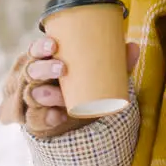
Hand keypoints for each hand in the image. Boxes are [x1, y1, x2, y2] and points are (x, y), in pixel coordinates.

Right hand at [0, 36, 139, 137]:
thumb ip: (116, 62)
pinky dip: (46, 118)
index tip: (54, 45)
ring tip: (60, 96)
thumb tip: (134, 46)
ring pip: (30, 95)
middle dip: (42, 68)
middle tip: (62, 68)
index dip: (41, 46)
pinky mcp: (36, 119)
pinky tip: (57, 116)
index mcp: (46, 61)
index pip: (36, 50)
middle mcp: (35, 79)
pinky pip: (35, 119)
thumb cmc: (84, 84)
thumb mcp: (100, 73)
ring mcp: (32, 100)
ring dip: (44, 94)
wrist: (77, 117)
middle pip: (30, 71)